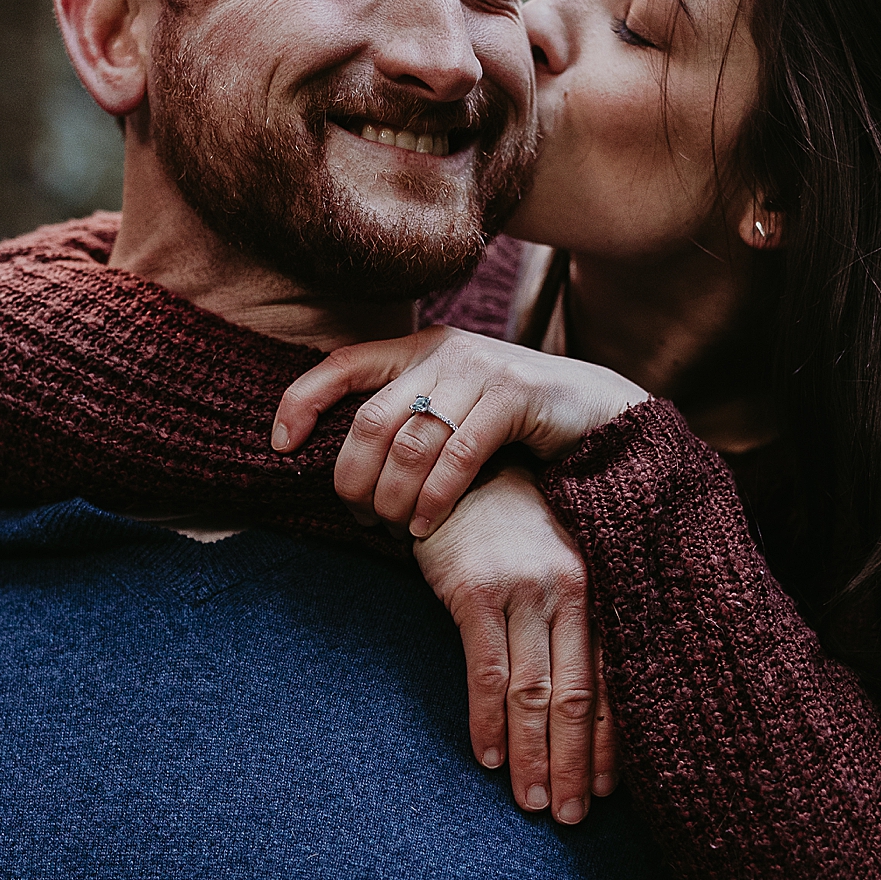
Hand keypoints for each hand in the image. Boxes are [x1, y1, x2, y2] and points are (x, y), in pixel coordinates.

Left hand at [271, 326, 645, 536]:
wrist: (599, 412)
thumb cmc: (517, 424)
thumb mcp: (454, 409)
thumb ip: (407, 419)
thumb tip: (347, 469)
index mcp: (419, 349)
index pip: (340, 364)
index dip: (300, 402)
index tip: (280, 446)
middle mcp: (444, 351)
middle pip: (369, 419)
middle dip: (354, 479)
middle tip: (361, 518)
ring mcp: (481, 369)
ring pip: (410, 442)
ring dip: (393, 498)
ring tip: (395, 530)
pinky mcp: (516, 395)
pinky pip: (457, 456)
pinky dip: (434, 499)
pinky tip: (426, 528)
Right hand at [414, 466, 619, 823]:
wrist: (458, 464)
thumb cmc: (510, 518)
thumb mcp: (557, 556)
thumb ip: (573, 612)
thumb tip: (583, 689)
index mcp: (598, 587)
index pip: (612, 679)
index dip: (611, 742)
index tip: (609, 791)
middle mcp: (570, 591)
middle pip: (578, 696)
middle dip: (576, 763)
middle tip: (573, 818)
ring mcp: (523, 590)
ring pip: (535, 692)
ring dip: (534, 755)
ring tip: (535, 804)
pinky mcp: (475, 591)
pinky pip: (485, 670)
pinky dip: (488, 721)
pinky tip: (488, 758)